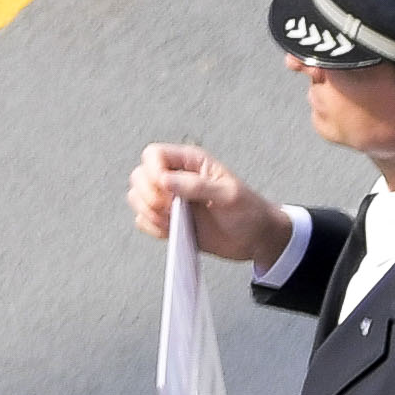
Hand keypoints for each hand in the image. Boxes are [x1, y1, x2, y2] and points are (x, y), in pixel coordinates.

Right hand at [130, 142, 295, 271]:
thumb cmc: (250, 212)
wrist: (257, 240)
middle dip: (148, 194)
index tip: (165, 187)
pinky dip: (152, 227)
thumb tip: (164, 181)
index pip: (154, 155)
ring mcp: (171, 200)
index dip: (152, 170)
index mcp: (191, 163)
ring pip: (137, 198)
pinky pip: (144, 221)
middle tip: (170, 208)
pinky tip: (172, 232)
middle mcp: (176, 178)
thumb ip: (197, 186)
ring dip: (148, 211)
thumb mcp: (230, 195)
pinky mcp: (169, 221)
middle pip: (140, 176)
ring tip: (172, 222)